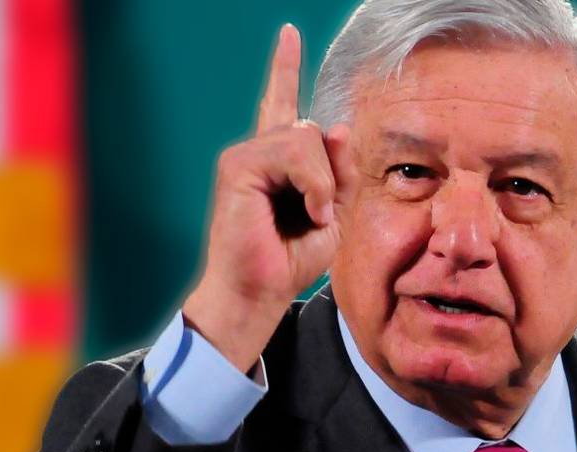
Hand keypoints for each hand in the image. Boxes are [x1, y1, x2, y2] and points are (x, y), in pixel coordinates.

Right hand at [183, 24, 355, 370]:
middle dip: (332, 173)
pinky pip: (294, 151)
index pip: (282, 104)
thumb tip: (333, 126)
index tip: (288, 34)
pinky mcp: (238, 165)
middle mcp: (258, 151)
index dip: (284, 68)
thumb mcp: (333, 212)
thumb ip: (338, 170)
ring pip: (306, 136)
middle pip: (313, 129)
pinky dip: (313, 184)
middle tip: (322, 214)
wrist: (260, 292)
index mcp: (278, 161)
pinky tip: (308, 211)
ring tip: (314, 216)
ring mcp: (245, 155)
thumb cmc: (292, 260)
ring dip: (323, 181)